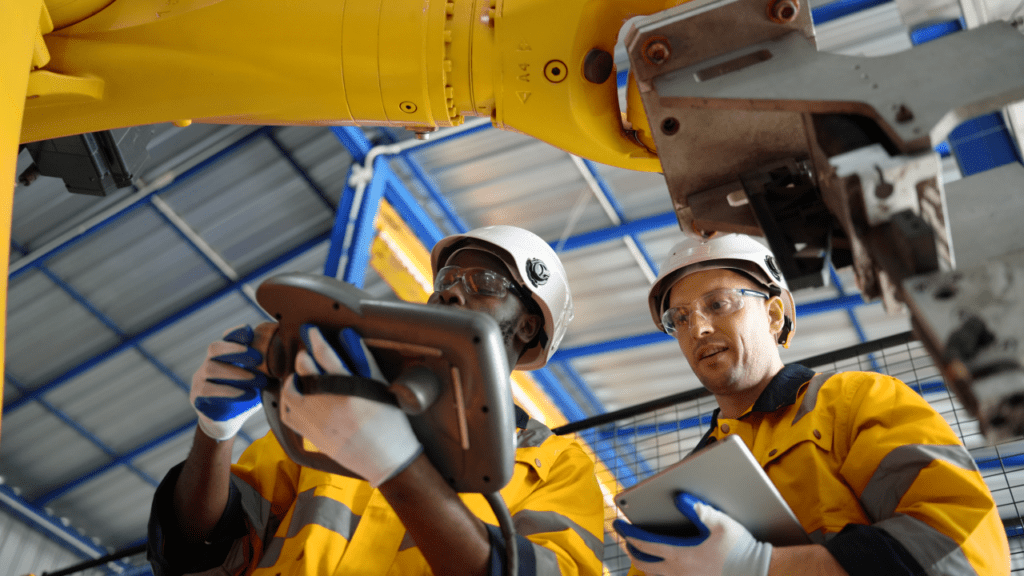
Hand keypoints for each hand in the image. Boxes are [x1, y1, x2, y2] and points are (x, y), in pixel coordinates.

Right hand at [190, 325, 267, 440]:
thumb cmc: (245, 396)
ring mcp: (200, 379)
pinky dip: (230, 391)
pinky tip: (248, 394)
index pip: (227, 338)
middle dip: (236, 350)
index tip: (251, 332)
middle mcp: (209, 363)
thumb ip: (266, 369)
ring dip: (237, 373)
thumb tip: (289, 359)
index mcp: (224, 356)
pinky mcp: (197, 397)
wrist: (227, 422)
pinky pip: (209, 389)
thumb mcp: (257, 380)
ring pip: (211, 368)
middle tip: (258, 358)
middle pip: (214, 348)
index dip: (237, 333)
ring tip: (258, 380)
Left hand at [279, 324, 422, 486]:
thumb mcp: (381, 387)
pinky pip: (288, 415)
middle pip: (304, 370)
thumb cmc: (389, 423)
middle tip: (307, 353)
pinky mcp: (311, 435)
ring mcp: (316, 421)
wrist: (385, 459)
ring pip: (290, 391)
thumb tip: (349, 338)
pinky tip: (294, 396)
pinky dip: (287, 402)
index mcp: (349, 388)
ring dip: (292, 378)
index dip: (315, 339)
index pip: (325, 354)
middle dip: (303, 356)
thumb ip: (364, 360)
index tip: (312, 332)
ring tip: (299, 375)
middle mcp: (328, 403)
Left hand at [613, 492, 771, 575]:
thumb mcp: (719, 523)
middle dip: (631, 549)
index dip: (628, 532)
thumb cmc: (739, 548)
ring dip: (643, 561)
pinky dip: (658, 571)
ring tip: (640, 550)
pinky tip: (662, 564)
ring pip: (653, 574)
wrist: (757, 571)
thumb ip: (697, 509)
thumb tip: (679, 497)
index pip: (643, 543)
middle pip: (642, 562)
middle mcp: (677, 572)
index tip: (618, 523)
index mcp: (680, 555)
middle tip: (626, 538)